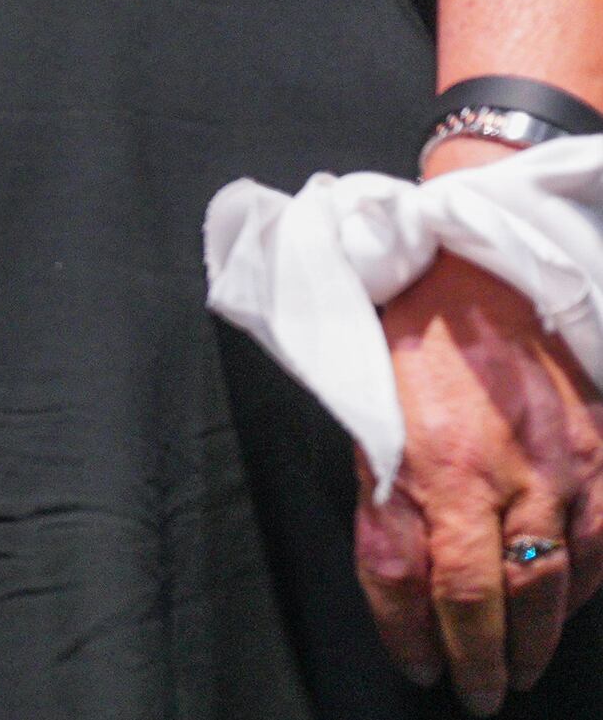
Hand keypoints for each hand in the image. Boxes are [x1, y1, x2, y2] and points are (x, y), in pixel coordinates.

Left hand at [360, 232, 602, 712]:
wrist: (474, 270)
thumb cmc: (406, 344)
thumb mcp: (367, 421)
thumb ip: (384, 504)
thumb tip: (402, 588)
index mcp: (432, 462)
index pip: (425, 582)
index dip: (418, 637)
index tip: (421, 671)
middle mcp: (503, 472)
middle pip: (498, 597)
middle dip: (487, 658)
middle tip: (481, 694)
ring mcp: (564, 466)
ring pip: (559, 582)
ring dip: (541, 637)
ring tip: (523, 667)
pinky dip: (587, 586)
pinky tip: (570, 605)